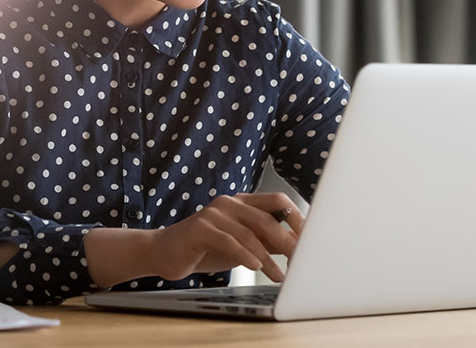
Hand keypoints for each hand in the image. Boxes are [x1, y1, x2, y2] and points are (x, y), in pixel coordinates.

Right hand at [148, 193, 303, 282]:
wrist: (165, 252)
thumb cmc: (205, 247)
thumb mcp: (240, 244)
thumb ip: (264, 240)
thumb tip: (295, 244)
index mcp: (242, 202)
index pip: (278, 200)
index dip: (296, 218)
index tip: (310, 239)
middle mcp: (230, 203)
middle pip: (267, 218)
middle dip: (287, 241)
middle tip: (300, 260)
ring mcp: (214, 213)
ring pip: (250, 233)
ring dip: (268, 258)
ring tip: (278, 276)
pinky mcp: (200, 228)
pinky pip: (229, 241)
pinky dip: (245, 255)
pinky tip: (255, 266)